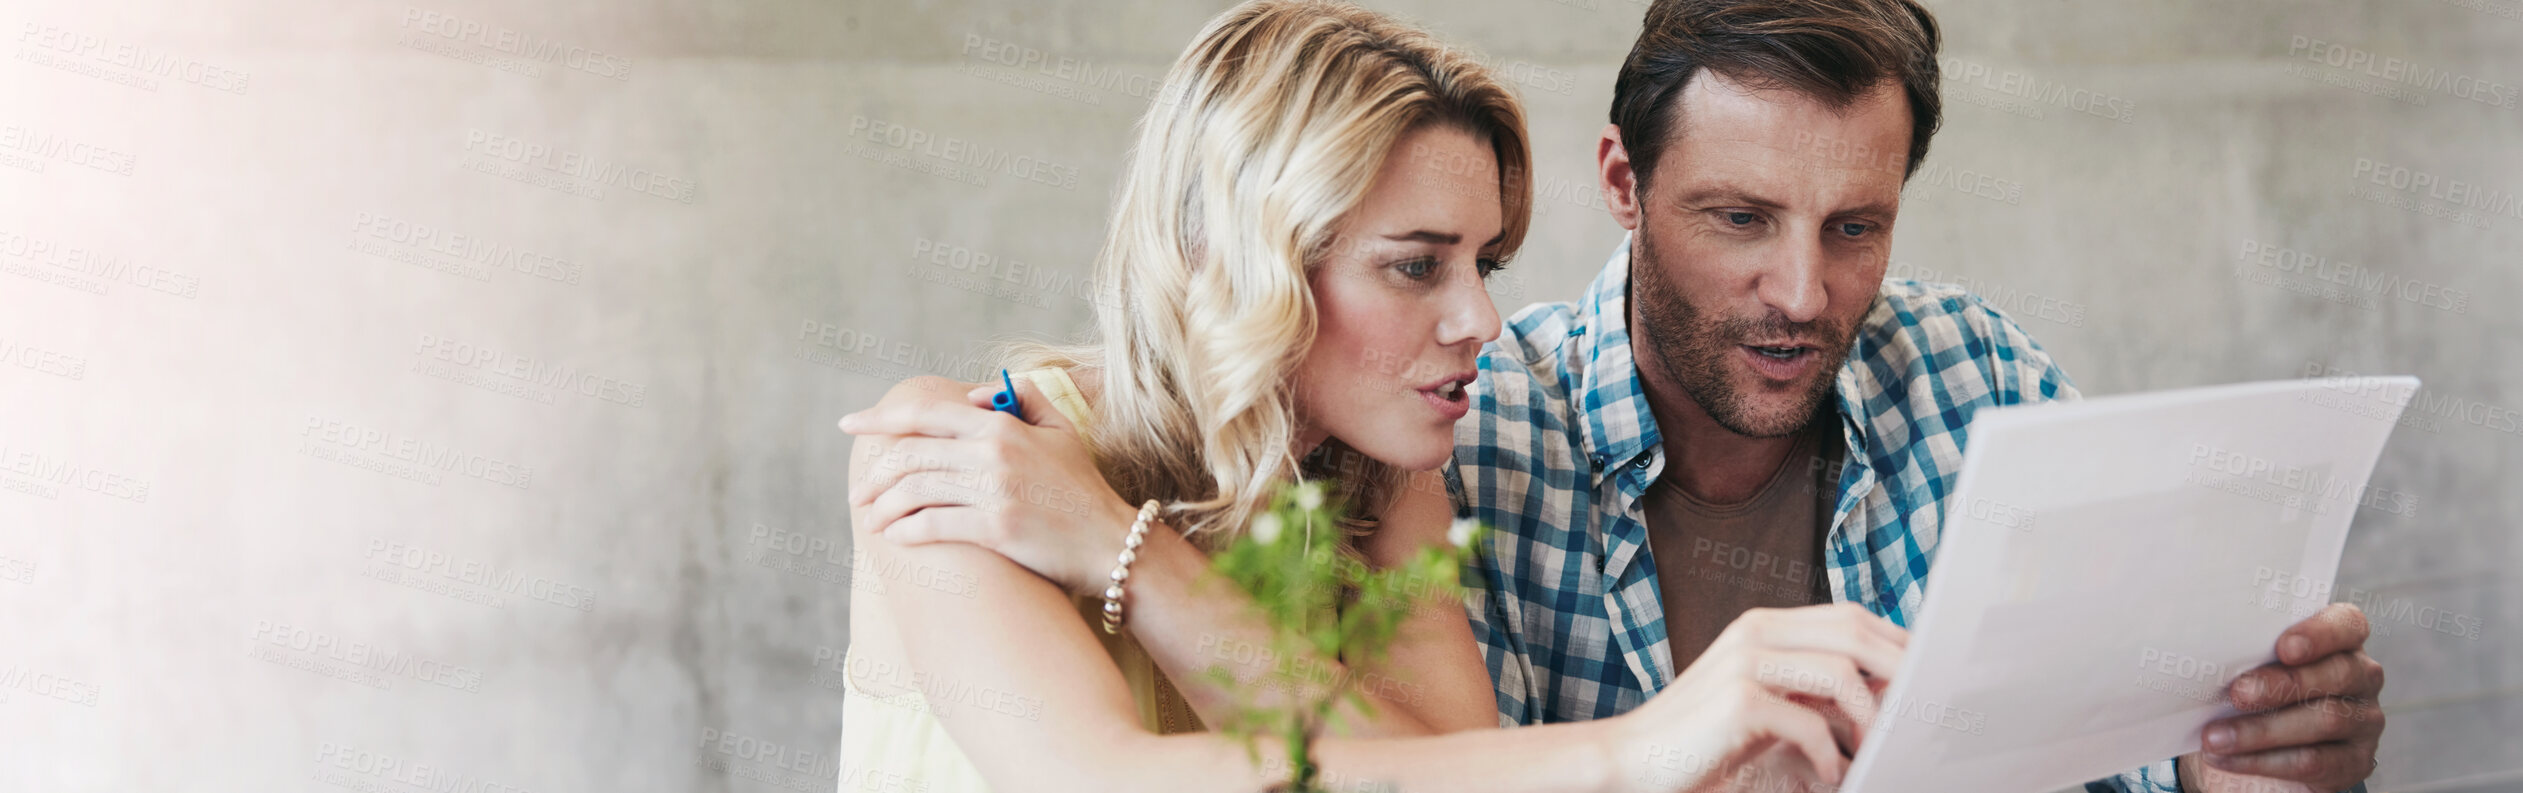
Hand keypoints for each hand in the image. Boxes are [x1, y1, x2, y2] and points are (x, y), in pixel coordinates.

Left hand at [838, 375, 1139, 595]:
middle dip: (875, 474)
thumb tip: (971, 396)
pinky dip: (907, 531)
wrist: (1112, 542)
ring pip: (916, 490)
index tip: (849, 425)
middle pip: (912, 454)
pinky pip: (934, 525)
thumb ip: (1022, 397)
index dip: (880, 418)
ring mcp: (995, 490)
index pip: (926, 414)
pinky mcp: (997, 529)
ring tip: (873, 519)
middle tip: (859, 493)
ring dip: (885, 507)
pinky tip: (895, 538)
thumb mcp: (1061, 431)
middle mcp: (994, 453)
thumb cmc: (1083, 489)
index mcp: (1001, 425)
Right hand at [1614, 603, 1908, 792]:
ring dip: (1870, 718)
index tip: (1927, 678)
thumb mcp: (1768, 704)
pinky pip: (1811, 723)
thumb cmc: (1704, 739)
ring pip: (1842, 673)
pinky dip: (1829, 754)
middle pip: (1855, 632)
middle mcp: (1756, 631)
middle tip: (1920, 711)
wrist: (1633, 761)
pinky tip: (1827, 774)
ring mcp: (1746, 662)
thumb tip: (1887, 689)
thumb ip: (1815, 689)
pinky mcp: (1739, 701)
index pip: (1851, 616)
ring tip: (1872, 751)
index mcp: (1764, 625)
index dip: (1897, 644)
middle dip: (1900, 671)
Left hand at [2184, 603, 2385, 792]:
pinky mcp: (2353, 761)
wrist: (2257, 746)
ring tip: (2215, 736)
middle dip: (2282, 684)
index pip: (2347, 624)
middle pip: (2336, 674)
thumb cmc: (2252, 690)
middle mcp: (2361, 676)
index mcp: (2339, 640)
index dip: (2320, 633)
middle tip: (2237, 693)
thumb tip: (2198, 648)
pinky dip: (2263, 761)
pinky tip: (2227, 758)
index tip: (2283, 647)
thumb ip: (2241, 651)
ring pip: (2325, 720)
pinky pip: (2313, 761)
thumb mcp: (2249, 664)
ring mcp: (2363, 720)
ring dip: (2262, 730)